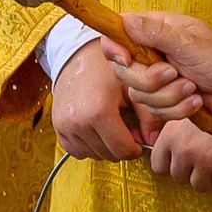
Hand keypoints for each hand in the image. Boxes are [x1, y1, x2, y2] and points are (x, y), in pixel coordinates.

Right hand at [51, 37, 146, 160]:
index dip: (134, 149)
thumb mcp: (132, 87)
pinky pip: (76, 151)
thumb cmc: (106, 68)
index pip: (122, 150)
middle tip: (125, 131)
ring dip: (104, 147)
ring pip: (93, 155)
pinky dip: (88, 146)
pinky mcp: (57, 127)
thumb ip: (147, 116)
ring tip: (110, 127)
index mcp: (99, 111)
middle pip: (108, 155)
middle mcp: (79, 122)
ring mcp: (65, 126)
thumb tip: (153, 141)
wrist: (76, 56)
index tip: (138, 141)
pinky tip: (95, 130)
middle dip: (120, 147)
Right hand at [114, 10, 211, 120]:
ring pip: (140, 95)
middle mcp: (150, 53)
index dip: (114, 49)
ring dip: (170, 96)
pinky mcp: (164, 99)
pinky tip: (196, 101)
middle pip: (124, 72)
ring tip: (193, 87)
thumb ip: (156, 32)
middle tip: (175, 74)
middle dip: (151, 80)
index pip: (116, 34)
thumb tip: (127, 21)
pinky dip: (178, 109)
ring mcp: (156, 78)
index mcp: (154, 30)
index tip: (127, 59)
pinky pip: (156, 111)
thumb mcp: (190, 42)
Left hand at [145, 118, 211, 191]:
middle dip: (190, 171)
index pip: (158, 165)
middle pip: (178, 177)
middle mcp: (185, 149)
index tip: (179, 161)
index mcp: (171, 135)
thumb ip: (170, 132)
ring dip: (207, 177)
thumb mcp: (185, 113)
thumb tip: (160, 150)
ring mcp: (206, 159)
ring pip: (198, 185)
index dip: (170, 165)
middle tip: (202, 158)